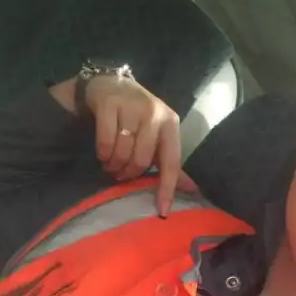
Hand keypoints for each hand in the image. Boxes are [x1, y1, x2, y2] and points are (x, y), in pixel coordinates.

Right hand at [85, 75, 196, 215]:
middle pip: (142, 160)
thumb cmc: (139, 117)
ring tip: (111, 163)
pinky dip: (102, 153)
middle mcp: (155, 113)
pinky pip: (105, 142)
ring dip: (113, 165)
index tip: (162, 211)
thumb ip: (171, 163)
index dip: (167, 188)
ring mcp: (132, 106)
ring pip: (122, 152)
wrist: (111, 84)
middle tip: (120, 174)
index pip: (171, 162)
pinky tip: (103, 152)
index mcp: (170, 124)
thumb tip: (192, 189)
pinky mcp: (110, 103)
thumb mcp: (158, 136)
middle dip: (129, 173)